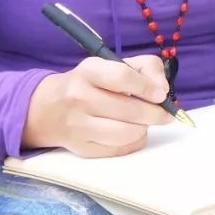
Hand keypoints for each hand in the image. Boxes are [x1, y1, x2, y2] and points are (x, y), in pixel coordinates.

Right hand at [23, 54, 172, 156]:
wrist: (48, 108)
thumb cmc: (91, 83)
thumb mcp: (113, 64)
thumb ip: (146, 68)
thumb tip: (162, 90)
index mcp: (88, 71)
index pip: (122, 77)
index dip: (148, 87)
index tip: (161, 95)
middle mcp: (79, 97)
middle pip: (129, 110)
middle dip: (155, 114)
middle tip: (165, 114)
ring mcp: (79, 126)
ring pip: (126, 133)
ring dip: (144, 128)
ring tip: (145, 122)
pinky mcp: (82, 148)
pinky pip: (119, 149)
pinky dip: (133, 142)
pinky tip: (132, 132)